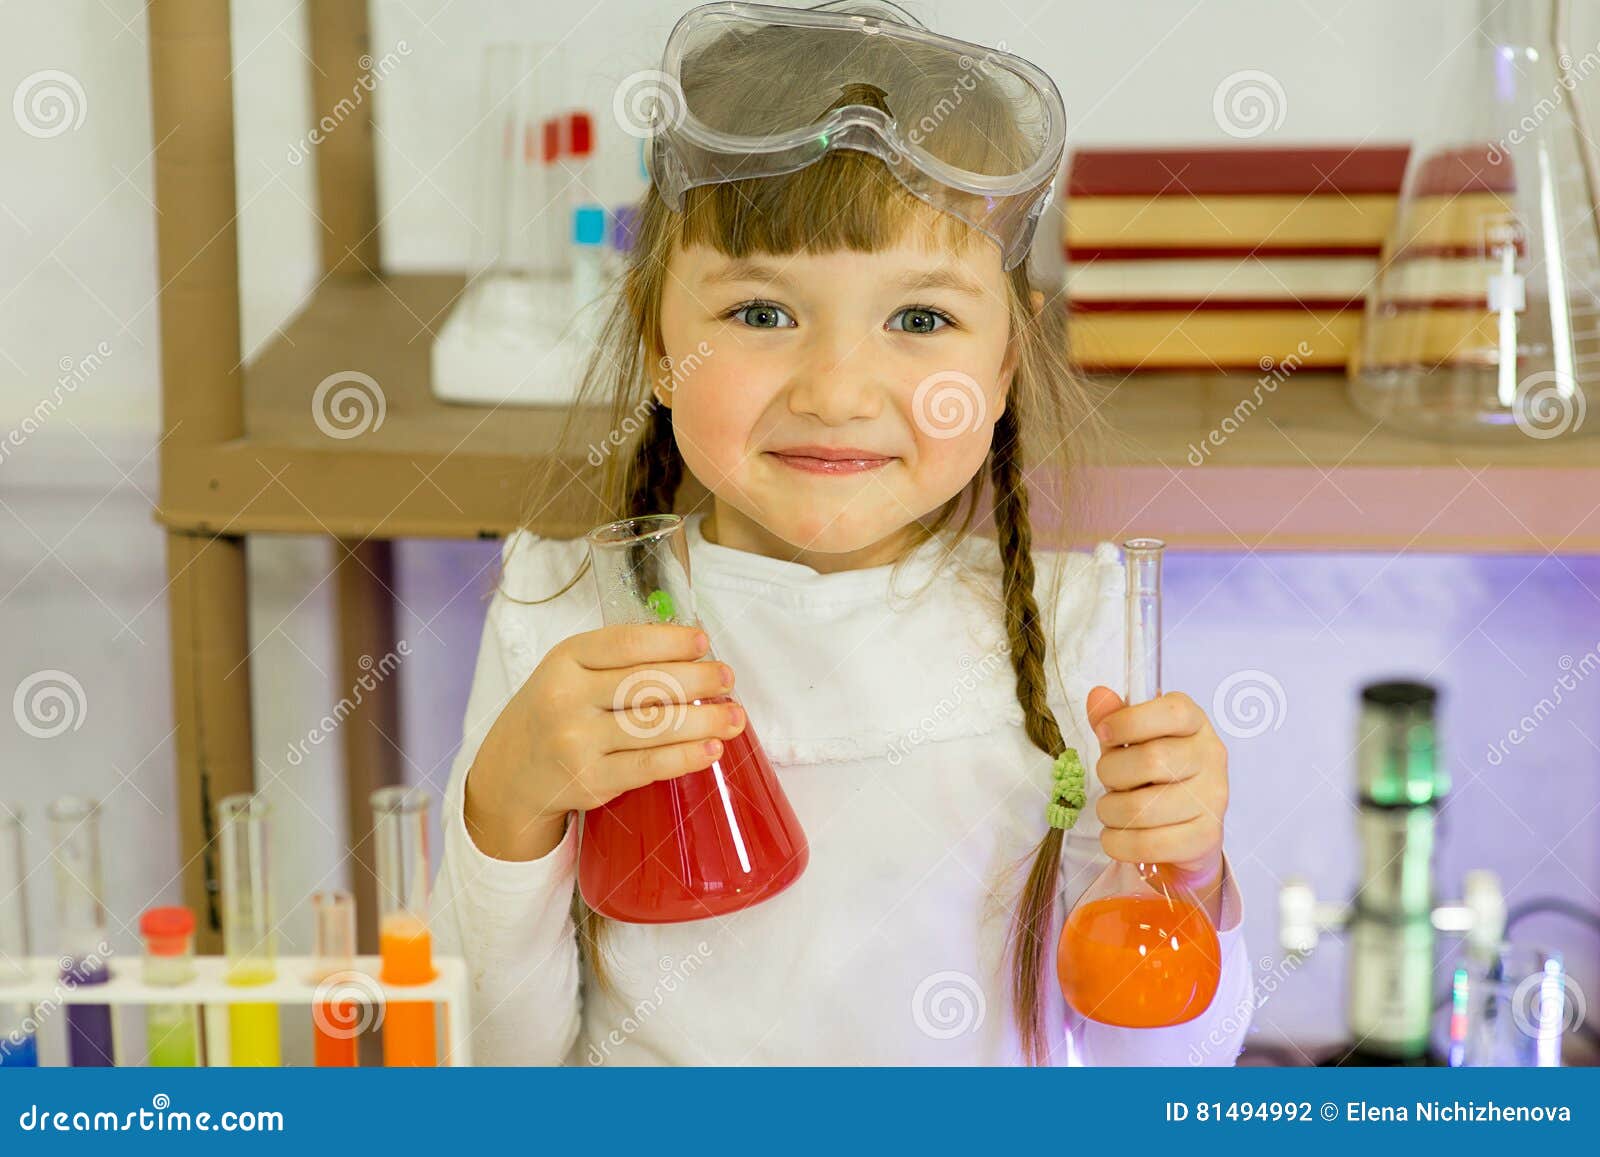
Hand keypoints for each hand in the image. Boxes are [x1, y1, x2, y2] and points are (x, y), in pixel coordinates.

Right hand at [464, 623, 747, 860]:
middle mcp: (567, 697)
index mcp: (565, 659)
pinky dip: (687, 757)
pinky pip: (650, 766)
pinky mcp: (590, 781)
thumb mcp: (570, 672)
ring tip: (734, 717)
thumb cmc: (554, 713)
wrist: (508, 775)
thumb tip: (692, 651)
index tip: (704, 641)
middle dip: (698, 679)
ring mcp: (577, 742)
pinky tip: (712, 749)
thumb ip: (618, 659)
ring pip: (656, 726)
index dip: (672, 640)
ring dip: (705, 720)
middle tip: (727, 679)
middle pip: (647, 683)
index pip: (627, 642)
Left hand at [1084, 686, 1229, 901]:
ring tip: (1111, 810)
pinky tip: (1116, 835)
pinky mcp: (1206, 837)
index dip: (1128, 721)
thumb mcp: (1132, 741)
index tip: (1104, 733)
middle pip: (1151, 760)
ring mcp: (1213, 798)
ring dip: (1110, 811)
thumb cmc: (1154, 774)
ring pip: (1143, 808)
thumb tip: (1097, 696)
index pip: (1171, 712)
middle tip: (1108, 780)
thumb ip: (1114, 719)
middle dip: (1111, 773)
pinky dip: (1118, 842)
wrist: (1186, 826)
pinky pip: (1148, 844)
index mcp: (1194, 723)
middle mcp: (1211, 756)